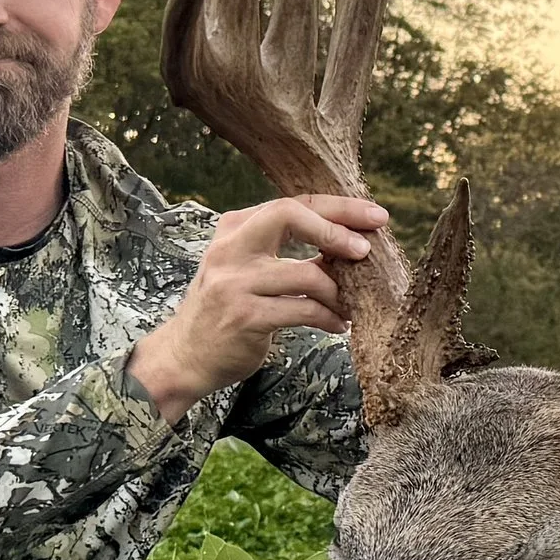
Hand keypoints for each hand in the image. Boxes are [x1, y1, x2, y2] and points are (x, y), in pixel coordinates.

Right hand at [127, 195, 387, 424]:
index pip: (292, 203)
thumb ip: (283, 250)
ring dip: (340, 292)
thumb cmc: (226, 309)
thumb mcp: (246, 268)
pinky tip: (339, 325)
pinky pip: (303, 310)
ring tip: (354, 305)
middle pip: (290, 215)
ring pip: (306, 273)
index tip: (375, 216)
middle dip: (337, 229)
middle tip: (367, 249)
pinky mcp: (245, 317)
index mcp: (234, 228)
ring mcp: (234, 282)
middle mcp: (230, 249)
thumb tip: (348, 242)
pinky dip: (329, 318)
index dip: (338, 208)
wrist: (184, 356)